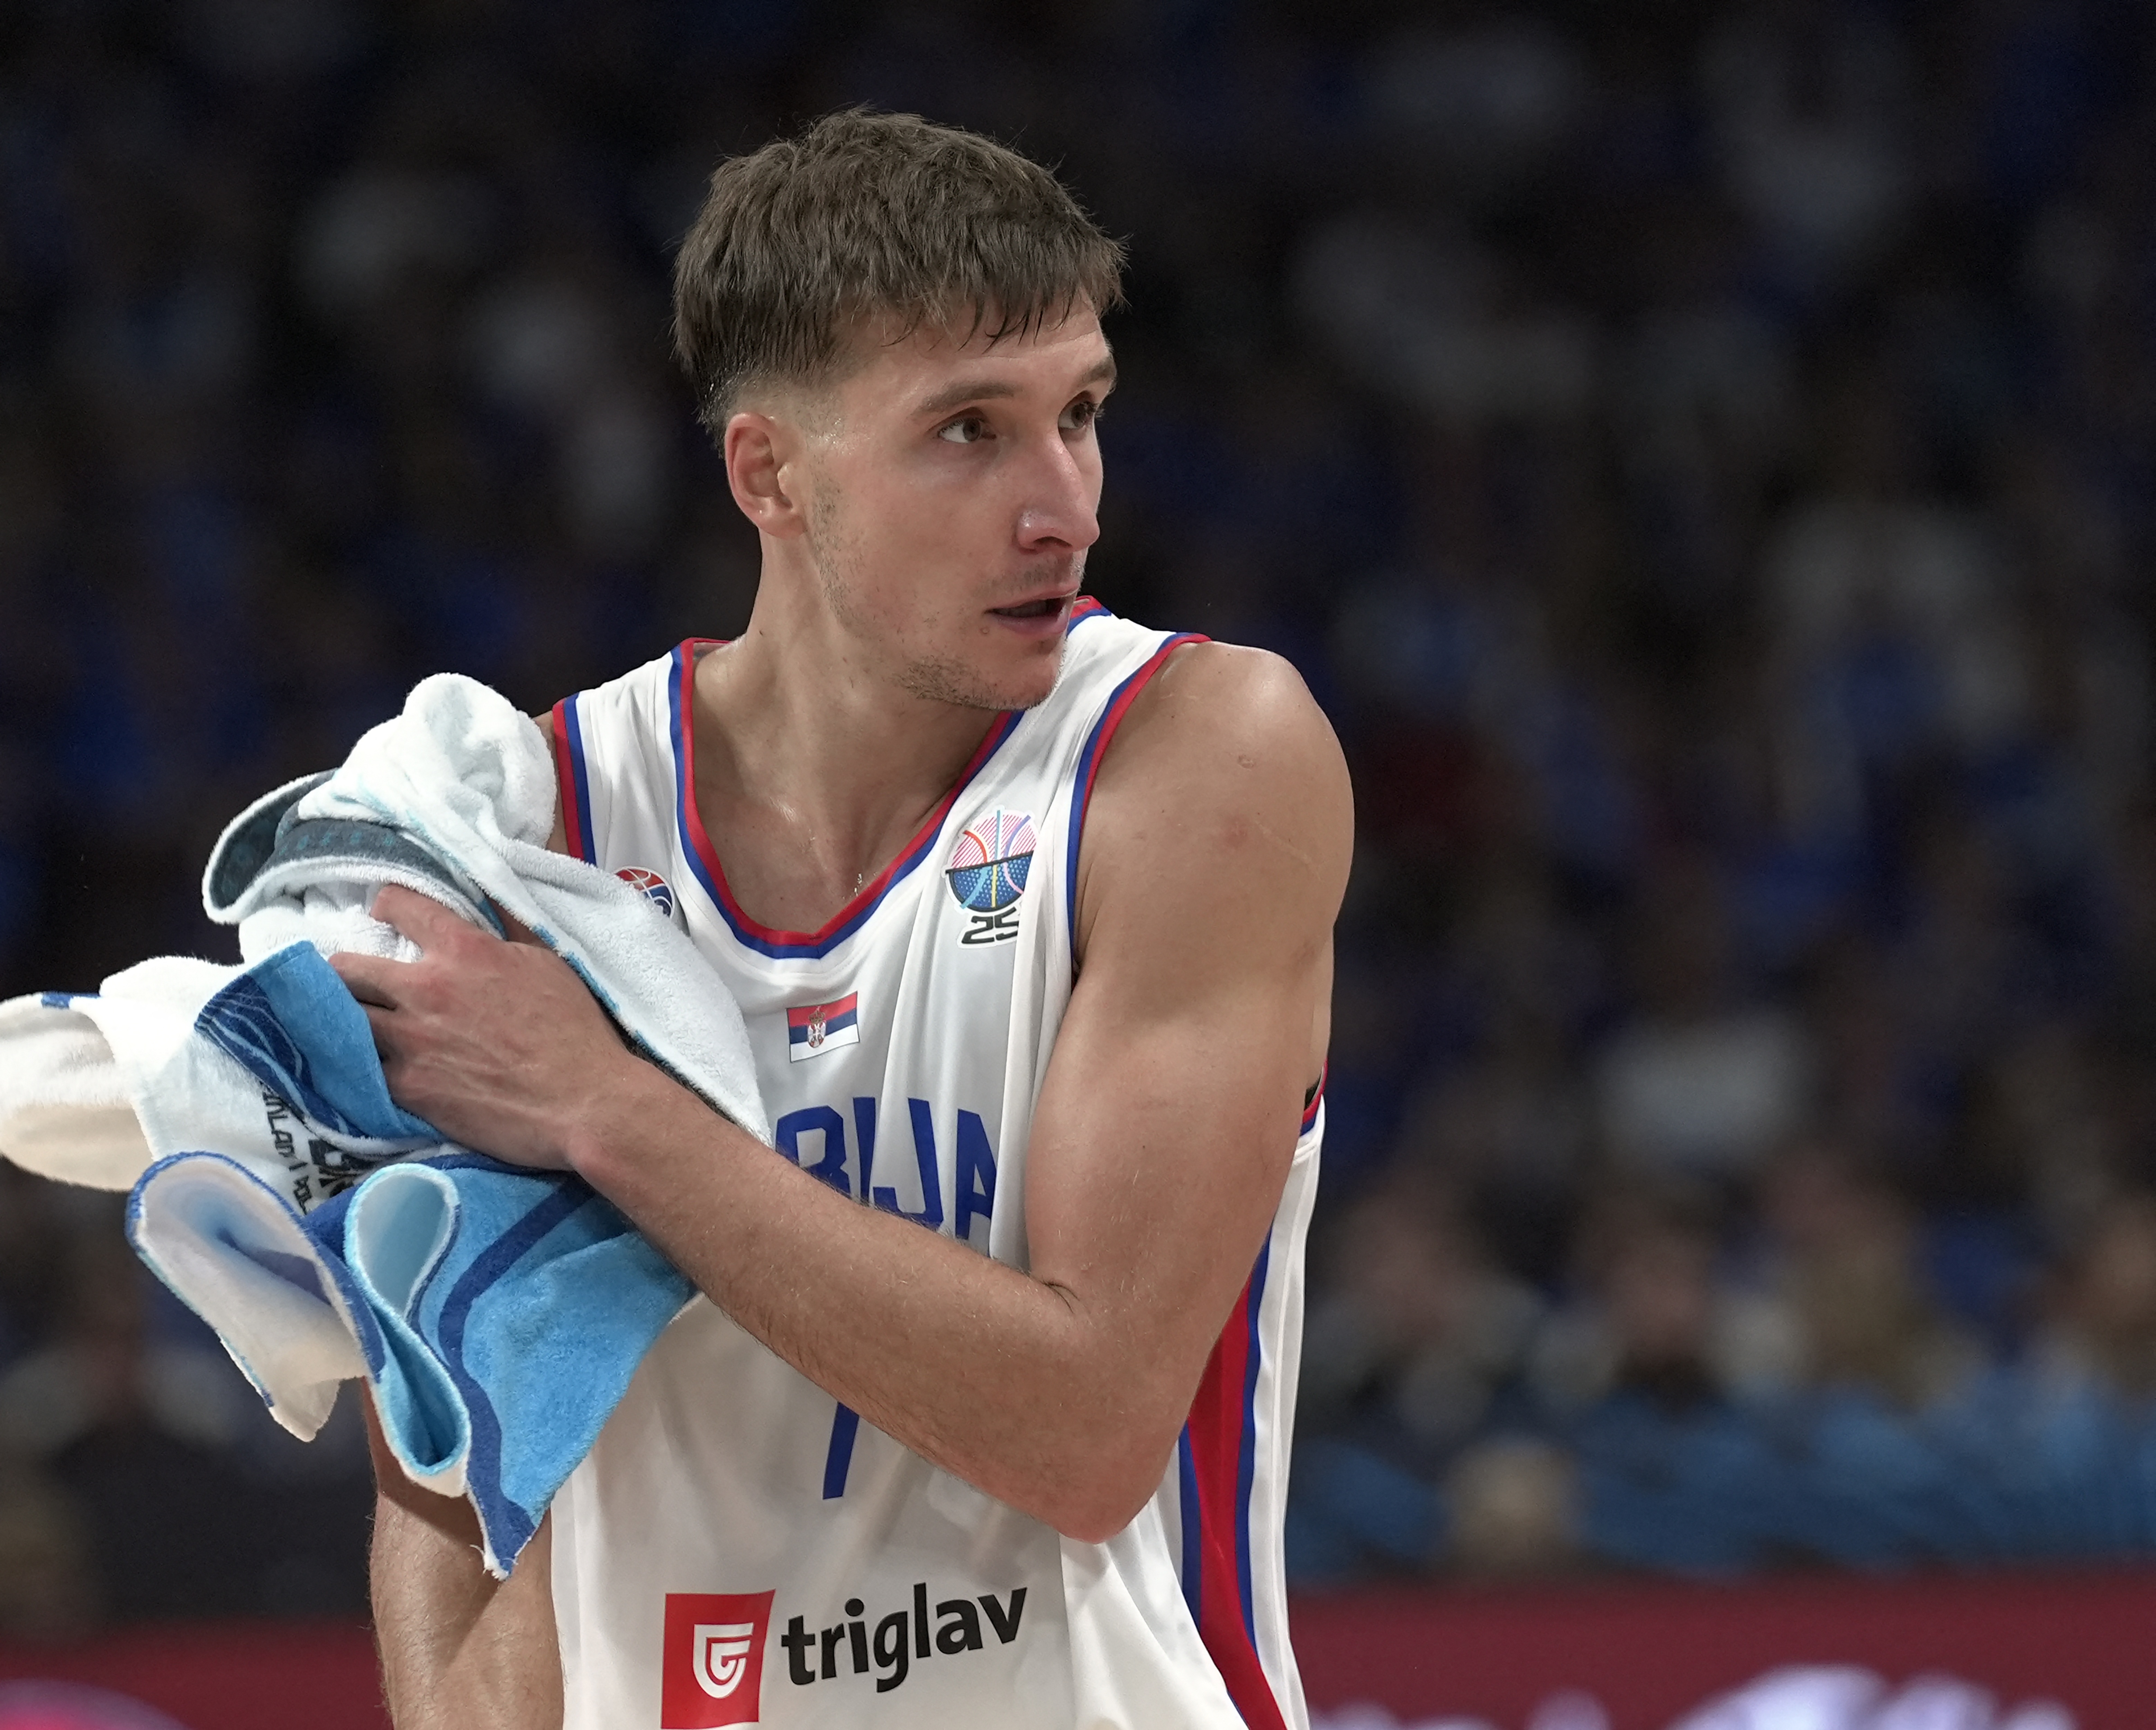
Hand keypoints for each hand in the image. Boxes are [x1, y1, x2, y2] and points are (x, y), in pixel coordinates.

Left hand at [329, 884, 648, 1170]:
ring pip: (342, 1020)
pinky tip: (366, 1068)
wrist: (584, 1103)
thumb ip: (509, 929)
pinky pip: (360, 1070)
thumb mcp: (549, 962)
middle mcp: (425, 989)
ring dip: (343, 1021)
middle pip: (346, 968)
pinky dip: (361, 1067)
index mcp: (464, 950)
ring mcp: (410, 1041)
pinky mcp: (407, 1088)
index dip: (386, 905)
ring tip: (348, 1025)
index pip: (401, 906)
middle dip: (342, 971)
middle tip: (352, 980)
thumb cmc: (575, 1031)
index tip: (383, 913)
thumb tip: (490, 899)